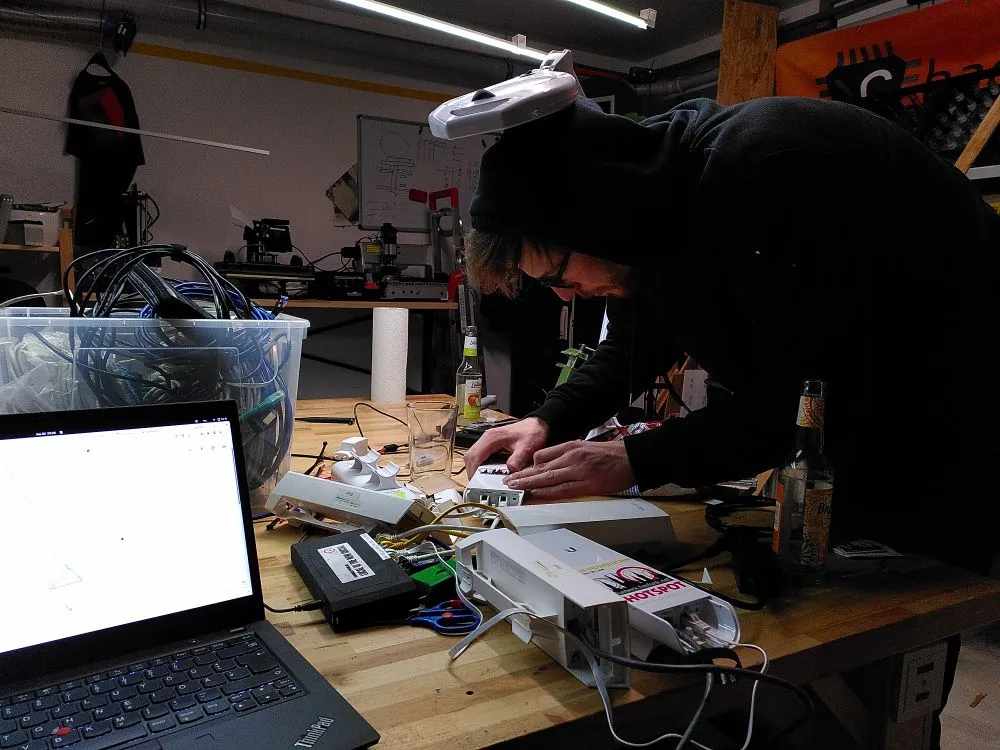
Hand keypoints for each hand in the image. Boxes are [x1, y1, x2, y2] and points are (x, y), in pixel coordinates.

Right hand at [463, 417, 548, 474]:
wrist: (538, 426)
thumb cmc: (532, 433)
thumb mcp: (527, 448)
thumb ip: (517, 460)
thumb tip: (509, 472)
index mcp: (492, 438)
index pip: (474, 456)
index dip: (473, 471)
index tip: (476, 482)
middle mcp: (487, 438)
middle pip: (470, 456)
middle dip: (472, 471)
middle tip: (478, 484)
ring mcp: (488, 440)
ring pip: (474, 456)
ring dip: (475, 468)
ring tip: (482, 480)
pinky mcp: (491, 444)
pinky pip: (480, 455)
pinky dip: (480, 465)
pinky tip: (487, 472)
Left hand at [505, 440, 634, 499]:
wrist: (632, 459)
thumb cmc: (611, 454)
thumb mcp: (586, 447)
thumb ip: (567, 454)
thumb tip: (550, 464)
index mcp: (572, 446)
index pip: (543, 454)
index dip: (529, 465)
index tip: (519, 471)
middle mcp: (572, 456)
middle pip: (542, 467)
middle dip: (523, 475)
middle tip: (509, 481)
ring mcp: (579, 470)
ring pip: (548, 478)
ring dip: (530, 484)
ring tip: (516, 488)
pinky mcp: (587, 484)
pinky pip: (562, 489)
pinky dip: (547, 491)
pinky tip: (536, 493)